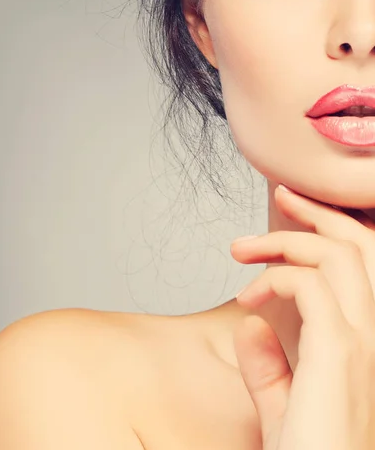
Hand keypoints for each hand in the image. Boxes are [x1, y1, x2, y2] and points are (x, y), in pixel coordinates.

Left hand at [230, 185, 374, 449]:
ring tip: (241, 250)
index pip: (364, 266)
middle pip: (360, 248)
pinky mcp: (340, 356)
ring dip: (284, 241)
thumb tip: (249, 325)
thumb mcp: (283, 407)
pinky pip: (312, 287)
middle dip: (317, 213)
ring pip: (338, 257)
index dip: (330, 227)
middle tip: (278, 196)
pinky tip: (248, 298)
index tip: (288, 209)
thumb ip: (268, 365)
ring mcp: (364, 344)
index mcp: (367, 343)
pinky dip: (276, 279)